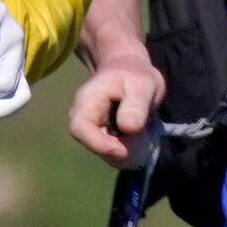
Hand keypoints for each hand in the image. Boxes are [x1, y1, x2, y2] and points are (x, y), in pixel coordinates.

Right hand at [68, 49, 165, 168]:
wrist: (128, 71)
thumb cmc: (133, 74)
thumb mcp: (142, 84)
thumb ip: (136, 104)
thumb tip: (129, 128)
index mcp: (87, 102)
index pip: (80, 128)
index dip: (99, 144)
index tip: (123, 150)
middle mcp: (84, 119)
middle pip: (95, 146)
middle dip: (123, 149)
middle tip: (146, 136)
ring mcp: (93, 131)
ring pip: (108, 154)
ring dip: (131, 151)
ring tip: (146, 132)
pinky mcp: (104, 139)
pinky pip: (117, 154)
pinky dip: (133, 151)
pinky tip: (143, 136)